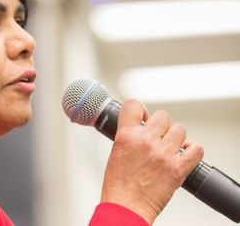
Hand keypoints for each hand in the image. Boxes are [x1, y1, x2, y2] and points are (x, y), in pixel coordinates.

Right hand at [100, 99, 203, 224]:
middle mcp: (146, 141)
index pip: (134, 105)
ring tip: (168, 148)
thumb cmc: (118, 185)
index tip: (142, 116)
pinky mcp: (178, 168)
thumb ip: (128, 136)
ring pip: (180, 130)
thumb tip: (140, 127)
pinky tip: (183, 155)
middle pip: (162, 116)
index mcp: (126, 136)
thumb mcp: (116, 152)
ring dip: (175, 138)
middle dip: (160, 126)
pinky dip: (192, 150)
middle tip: (156, 137)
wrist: (126, 207)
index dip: (140, 110)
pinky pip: (196, 149)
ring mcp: (164, 154)